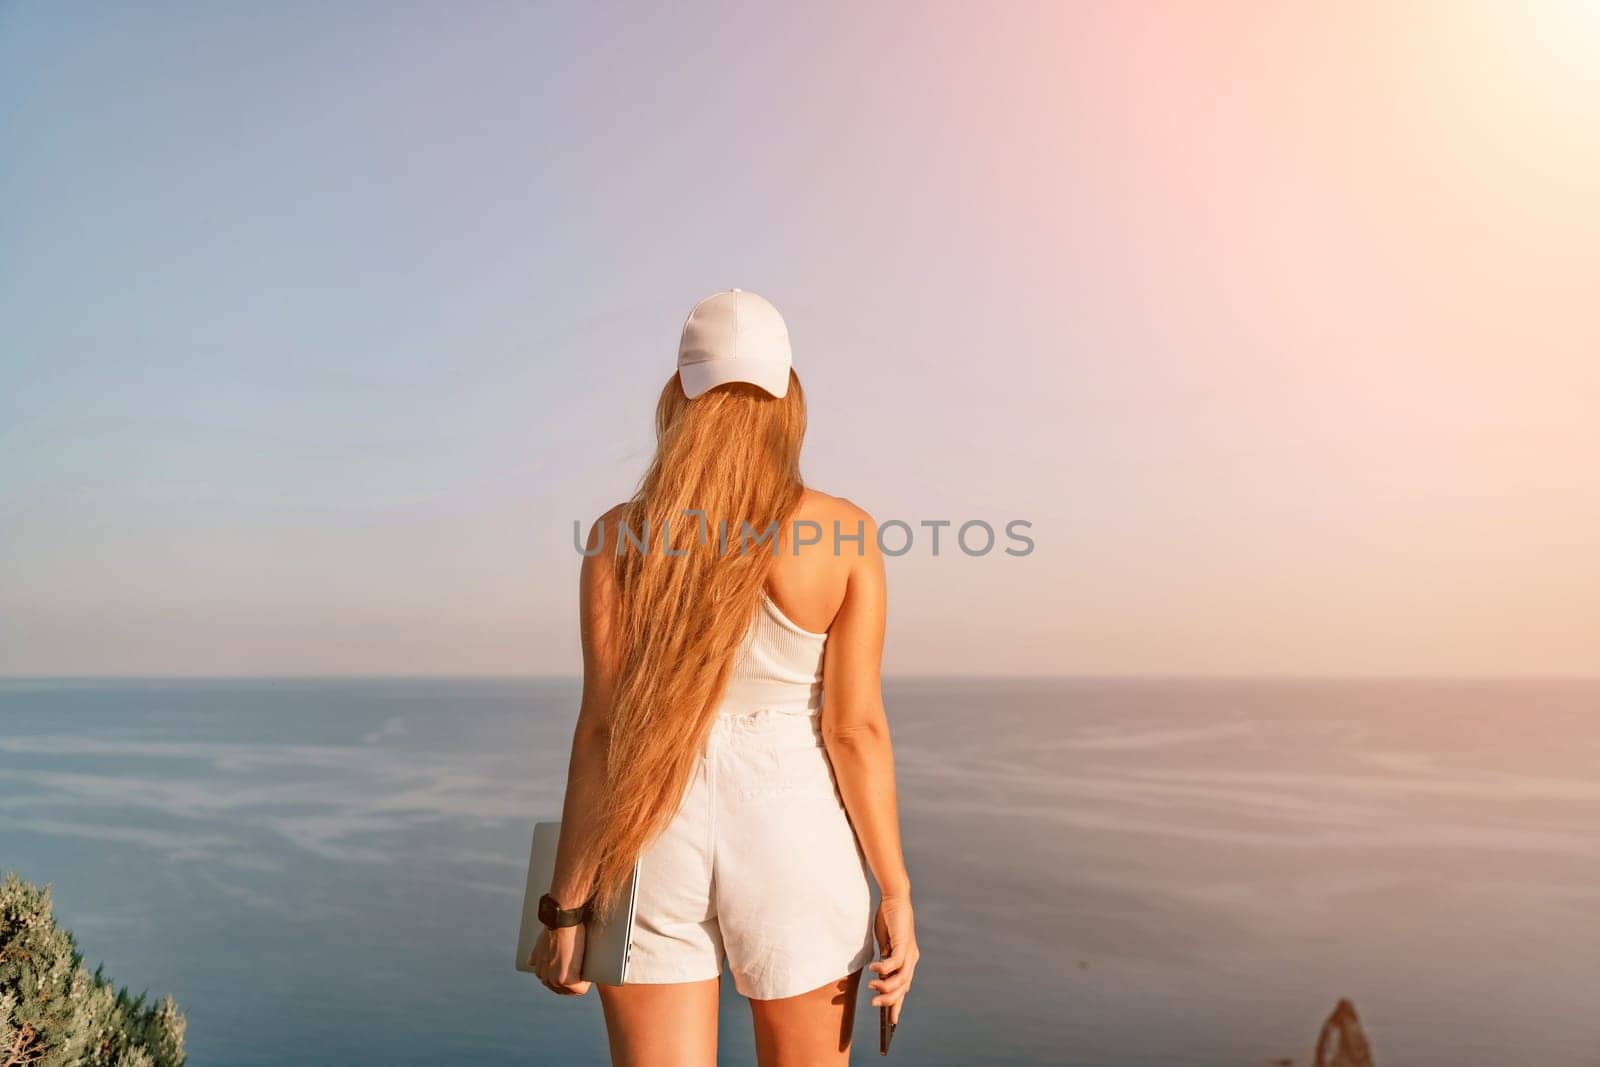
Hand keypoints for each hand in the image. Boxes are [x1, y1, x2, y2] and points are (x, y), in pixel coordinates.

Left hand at [530, 923, 591, 996]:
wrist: (561, 920)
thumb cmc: (555, 926)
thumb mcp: (540, 942)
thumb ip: (536, 953)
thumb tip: (530, 961)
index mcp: (540, 971)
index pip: (555, 984)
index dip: (567, 978)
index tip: (576, 970)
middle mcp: (545, 979)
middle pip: (564, 990)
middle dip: (576, 983)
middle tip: (585, 969)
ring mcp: (555, 980)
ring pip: (573, 991)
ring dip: (582, 984)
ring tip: (589, 971)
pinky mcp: (566, 979)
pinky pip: (581, 990)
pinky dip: (587, 985)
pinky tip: (590, 976)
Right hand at [868, 892, 919, 1024]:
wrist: (895, 898)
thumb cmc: (889, 921)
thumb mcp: (885, 945)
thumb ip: (884, 961)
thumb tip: (880, 978)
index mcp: (908, 961)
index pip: (903, 988)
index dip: (897, 1005)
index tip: (890, 1023)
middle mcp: (911, 959)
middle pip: (903, 988)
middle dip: (889, 1000)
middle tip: (874, 1004)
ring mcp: (909, 952)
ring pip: (901, 979)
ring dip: (886, 986)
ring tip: (871, 988)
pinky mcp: (903, 943)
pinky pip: (894, 962)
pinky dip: (884, 969)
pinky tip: (872, 970)